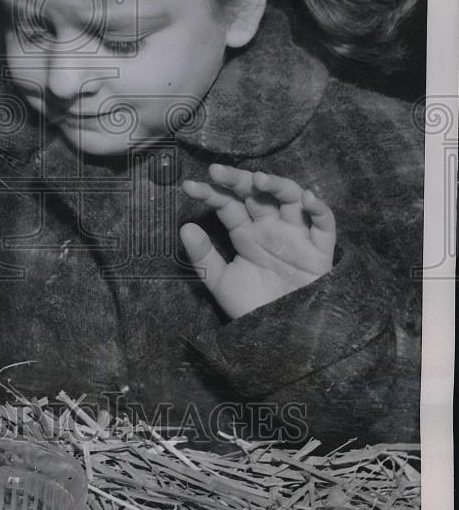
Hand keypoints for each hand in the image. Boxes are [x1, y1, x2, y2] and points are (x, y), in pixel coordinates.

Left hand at [180, 164, 335, 319]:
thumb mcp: (221, 282)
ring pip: (291, 200)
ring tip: (258, 179)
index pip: (228, 204)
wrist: (279, 338)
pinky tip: (307, 197)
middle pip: (257, 194)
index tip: (189, 186)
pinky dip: (319, 209)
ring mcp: (296, 236)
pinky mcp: (319, 252)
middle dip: (238, 180)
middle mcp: (271, 228)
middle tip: (218, 171)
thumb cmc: (251, 307)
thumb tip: (185, 227)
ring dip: (277, 185)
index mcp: (246, 233)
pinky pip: (324, 225)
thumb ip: (203, 257)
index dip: (210, 193)